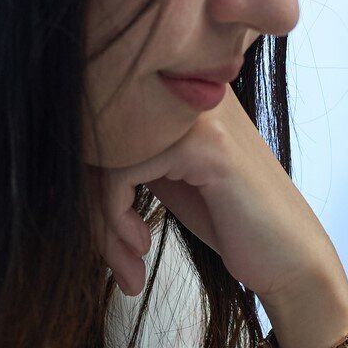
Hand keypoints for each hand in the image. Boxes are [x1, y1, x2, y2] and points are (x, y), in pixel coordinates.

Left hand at [90, 95, 347, 317]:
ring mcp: (198, 111)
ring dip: (101, 218)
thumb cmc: (231, 222)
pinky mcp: (202, 144)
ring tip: (127, 259)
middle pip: (95, 128)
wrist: (290, 261)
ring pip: (102, 150)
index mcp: (181, 87)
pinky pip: (120, 170)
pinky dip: (114, 217)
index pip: (102, 112)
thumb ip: (126, 150)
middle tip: (114, 254)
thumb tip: (57, 150)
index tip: (107, 229)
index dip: (87, 175)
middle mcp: (189, 86)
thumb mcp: (168, 177)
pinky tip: (140, 246)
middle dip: (89, 202)